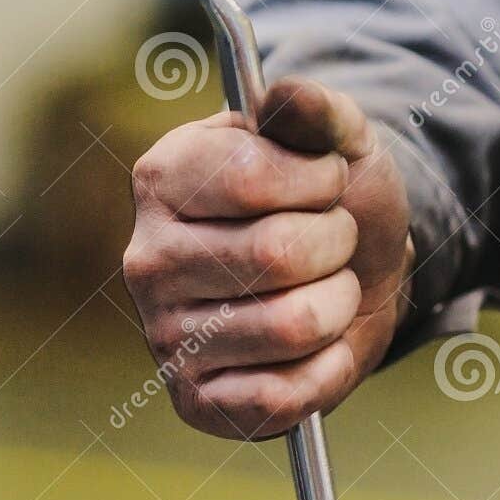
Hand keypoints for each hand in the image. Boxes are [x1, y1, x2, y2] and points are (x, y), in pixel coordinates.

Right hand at [123, 77, 412, 438]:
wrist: (353, 283)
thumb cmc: (333, 208)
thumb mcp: (339, 145)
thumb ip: (319, 112)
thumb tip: (285, 97)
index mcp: (162, 177)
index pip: (252, 175)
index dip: (318, 179)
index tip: (327, 181)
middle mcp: (145, 258)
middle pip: (278, 254)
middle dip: (337, 245)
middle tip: (334, 242)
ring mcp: (163, 337)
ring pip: (292, 326)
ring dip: (339, 306)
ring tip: (328, 291)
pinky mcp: (195, 403)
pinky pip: (285, 394)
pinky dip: (328, 369)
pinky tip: (318, 349)